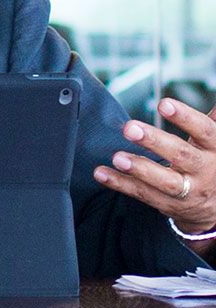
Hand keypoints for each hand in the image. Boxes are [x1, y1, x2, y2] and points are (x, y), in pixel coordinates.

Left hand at [94, 96, 215, 239]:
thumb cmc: (210, 160)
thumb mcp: (214, 141)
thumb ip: (212, 118)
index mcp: (215, 148)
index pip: (203, 131)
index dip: (184, 117)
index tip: (163, 103)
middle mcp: (204, 170)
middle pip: (181, 155)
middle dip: (154, 141)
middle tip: (130, 128)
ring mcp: (188, 191)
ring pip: (164, 181)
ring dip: (139, 169)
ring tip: (117, 157)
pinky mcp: (169, 204)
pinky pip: (143, 194)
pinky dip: (121, 184)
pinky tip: (102, 173)